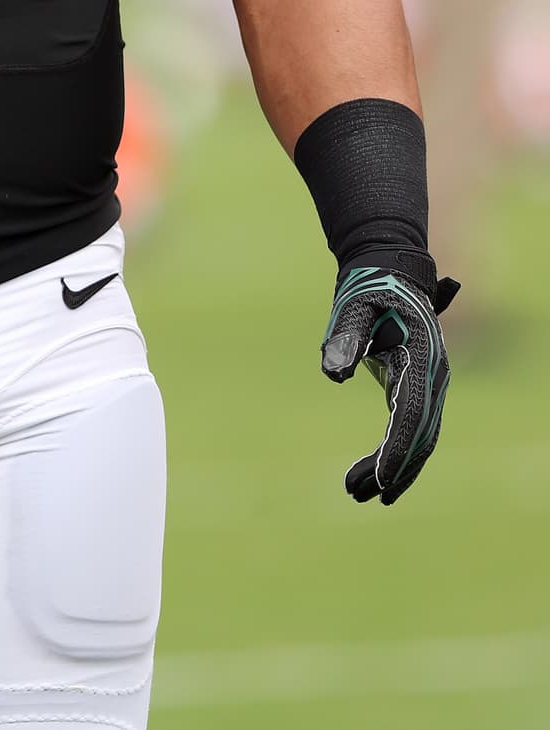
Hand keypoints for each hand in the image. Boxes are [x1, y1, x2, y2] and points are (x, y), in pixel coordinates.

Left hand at [320, 262, 458, 505]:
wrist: (388, 270)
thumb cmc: (369, 287)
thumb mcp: (354, 305)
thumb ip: (345, 336)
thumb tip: (334, 373)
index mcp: (421, 357)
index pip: (411, 414)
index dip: (396, 449)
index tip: (382, 482)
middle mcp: (433, 376)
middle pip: (419, 436)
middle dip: (393, 471)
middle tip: (358, 496)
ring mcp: (428, 384)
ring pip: (417, 439)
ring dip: (391, 469)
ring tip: (355, 493)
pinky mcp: (417, 388)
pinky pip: (410, 429)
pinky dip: (391, 454)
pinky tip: (368, 474)